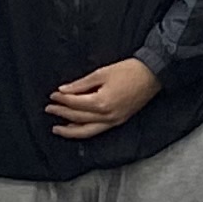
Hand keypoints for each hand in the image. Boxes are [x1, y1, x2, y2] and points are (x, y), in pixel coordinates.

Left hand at [43, 57, 158, 138]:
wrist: (153, 74)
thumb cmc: (129, 70)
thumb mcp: (102, 73)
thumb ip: (81, 84)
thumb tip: (63, 90)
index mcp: (101, 102)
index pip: (75, 103)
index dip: (62, 99)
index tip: (52, 95)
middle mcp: (106, 116)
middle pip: (78, 117)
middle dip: (62, 113)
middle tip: (49, 108)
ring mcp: (114, 121)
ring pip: (87, 131)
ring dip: (70, 130)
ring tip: (57, 128)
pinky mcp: (119, 121)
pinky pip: (97, 130)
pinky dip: (84, 131)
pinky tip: (76, 129)